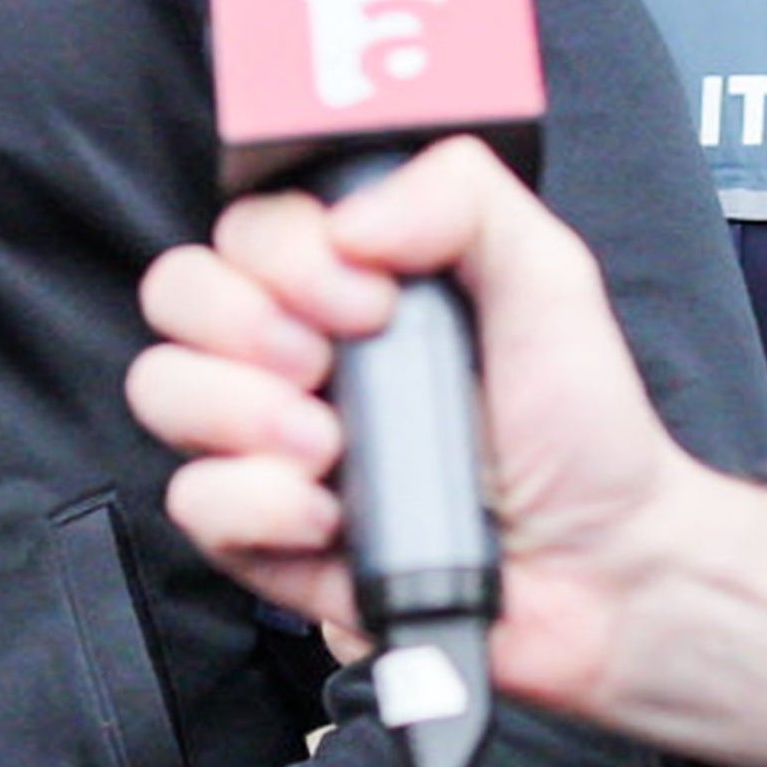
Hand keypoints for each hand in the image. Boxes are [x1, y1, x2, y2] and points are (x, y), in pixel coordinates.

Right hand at [130, 136, 766, 766]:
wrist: (606, 571)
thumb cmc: (580, 426)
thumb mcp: (546, 274)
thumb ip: (461, 195)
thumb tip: (349, 221)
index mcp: (342, 282)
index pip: (243, 227)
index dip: (285, 253)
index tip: (369, 294)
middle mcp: (289, 353)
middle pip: (174, 292)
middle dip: (242, 322)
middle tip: (328, 363)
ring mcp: (266, 447)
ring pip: (160, 389)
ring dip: (240, 411)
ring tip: (328, 448)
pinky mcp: (263, 538)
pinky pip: (192, 503)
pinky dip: (257, 506)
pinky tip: (331, 516)